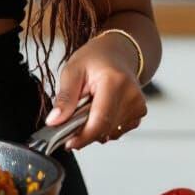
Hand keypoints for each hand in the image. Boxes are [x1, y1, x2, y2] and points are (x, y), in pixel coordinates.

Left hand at [44, 32, 146, 149]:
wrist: (118, 52)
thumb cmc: (95, 58)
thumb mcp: (72, 71)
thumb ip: (64, 98)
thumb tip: (54, 121)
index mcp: (115, 81)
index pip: (100, 119)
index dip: (83, 136)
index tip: (68, 143)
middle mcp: (131, 95)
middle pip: (104, 129)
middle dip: (84, 130)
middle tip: (72, 115)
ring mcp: (138, 106)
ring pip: (110, 132)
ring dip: (94, 127)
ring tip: (88, 105)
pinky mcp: (139, 114)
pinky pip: (117, 130)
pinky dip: (104, 126)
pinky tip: (100, 109)